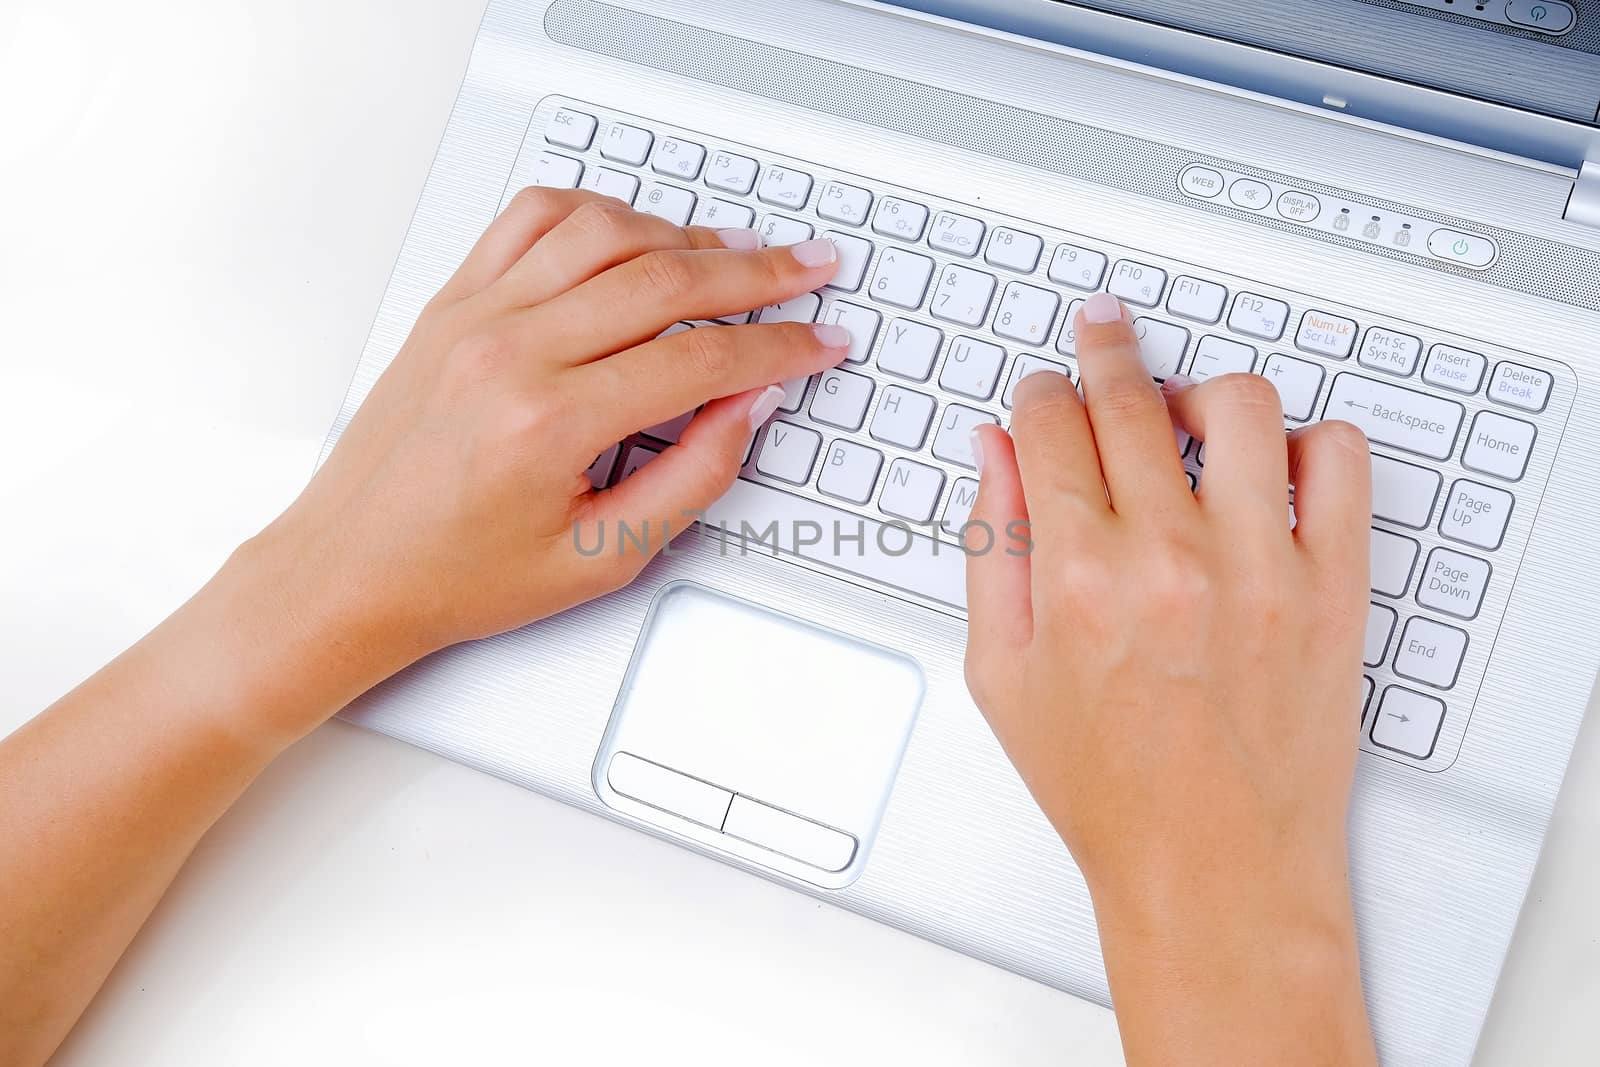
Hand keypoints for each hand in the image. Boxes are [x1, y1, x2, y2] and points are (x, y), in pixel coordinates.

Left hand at [248, 189, 848, 675]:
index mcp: (549, 421)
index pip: (699, 361)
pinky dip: (594, 211)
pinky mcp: (451, 303)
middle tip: (810, 268)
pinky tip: (634, 229)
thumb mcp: (597, 561)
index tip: (820, 342)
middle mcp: (509, 350)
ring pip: (602, 231)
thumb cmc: (455, 576)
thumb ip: (689, 479)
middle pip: (664, 279)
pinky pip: (530, 220)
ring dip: (683, 233)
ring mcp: (474, 315)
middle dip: (757, 273)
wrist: (346, 571)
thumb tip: (749, 409)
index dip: (779, 348)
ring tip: (739, 251)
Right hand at [963, 292, 1375, 1064]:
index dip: (1037, 392)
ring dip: (1201, 389)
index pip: (1050, 426)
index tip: (1041, 393)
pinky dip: (1308, 441)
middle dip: (1104, 350)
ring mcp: (1261, 567)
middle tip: (1101, 334)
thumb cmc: (1110, 788)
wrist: (1213, 865)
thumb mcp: (1003, 675)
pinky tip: (1270, 465)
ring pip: (1240, 405)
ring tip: (1185, 412)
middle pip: (1131, 398)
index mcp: (1077, 578)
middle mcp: (1169, 560)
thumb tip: (992, 455)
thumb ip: (991, 549)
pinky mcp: (1331, 587)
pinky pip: (1338, 463)